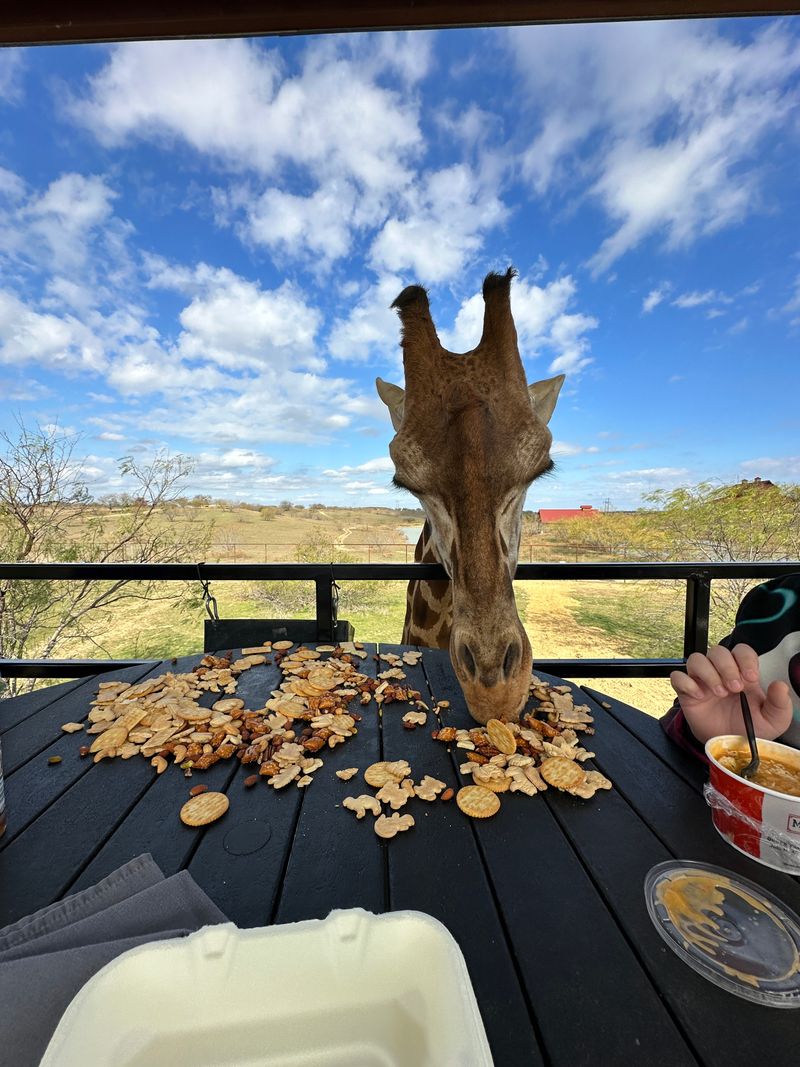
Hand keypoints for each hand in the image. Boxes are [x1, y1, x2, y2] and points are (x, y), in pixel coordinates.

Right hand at [670, 643, 793, 744]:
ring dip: (708, 673)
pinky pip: (677, 677)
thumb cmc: (749, 729)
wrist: (727, 748)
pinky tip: (698, 696)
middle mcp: (720, 673)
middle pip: (717, 651)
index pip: (741, 650)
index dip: (745, 659)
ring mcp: (701, 681)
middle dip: (727, 667)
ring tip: (719, 692)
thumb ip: (780, 704)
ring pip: (696, 659)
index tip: (751, 678)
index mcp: (742, 673)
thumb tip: (780, 685)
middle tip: (735, 688)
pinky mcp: (686, 692)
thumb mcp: (772, 721)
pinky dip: (686, 683)